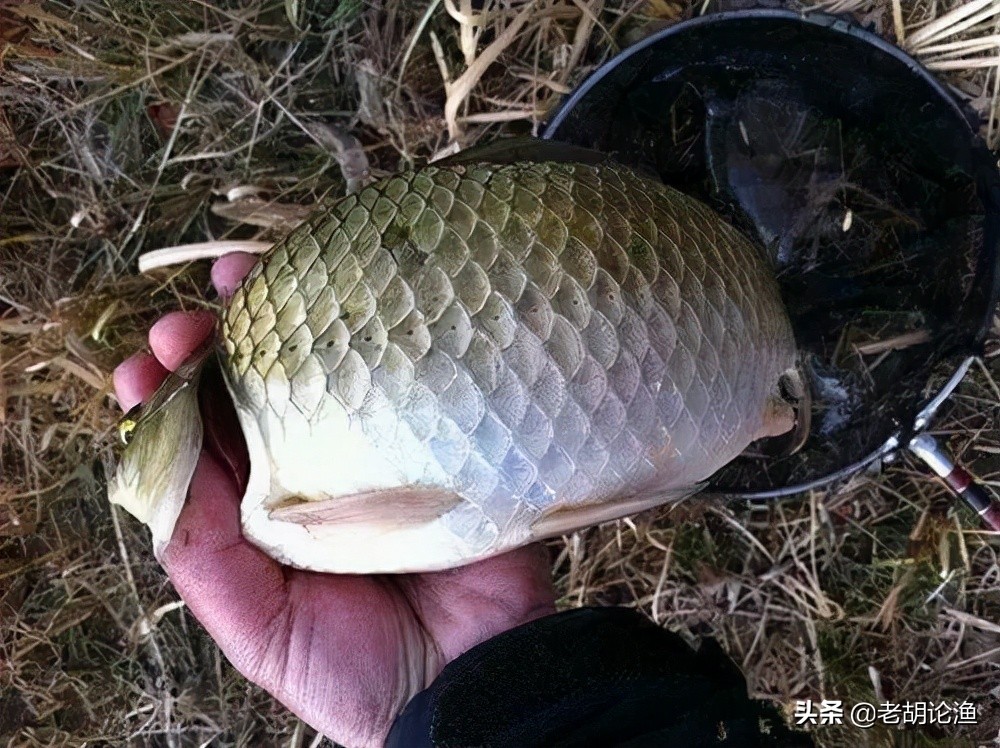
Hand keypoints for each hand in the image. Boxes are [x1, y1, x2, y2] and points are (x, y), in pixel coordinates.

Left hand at [113, 253, 556, 747]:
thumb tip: (164, 457)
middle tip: (193, 319)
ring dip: (286, 324)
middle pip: (260, 392)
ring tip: (247, 279)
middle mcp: (314, 471)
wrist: (468, 685)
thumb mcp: (256, 628)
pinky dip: (378, 336)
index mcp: (262, 514)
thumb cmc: (356, 673)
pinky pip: (402, 377)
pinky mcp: (436, 438)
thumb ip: (204, 553)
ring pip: (323, 371)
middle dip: (218, 348)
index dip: (170, 398)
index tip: (145, 363)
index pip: (206, 443)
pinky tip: (357, 301)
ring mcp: (376, 448)